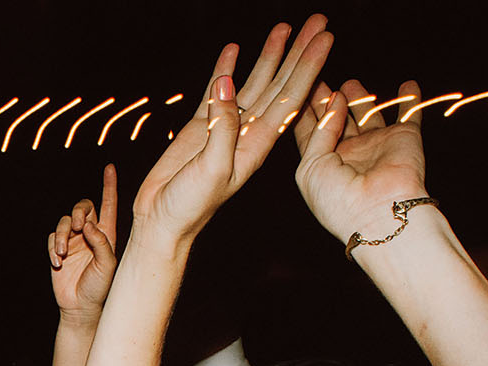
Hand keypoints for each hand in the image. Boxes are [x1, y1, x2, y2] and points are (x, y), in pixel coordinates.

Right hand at [49, 165, 117, 319]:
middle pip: (81, 207)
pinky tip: (58, 263)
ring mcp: (73, 242)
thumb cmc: (99, 287)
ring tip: (63, 254)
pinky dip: (53, 248)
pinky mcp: (58, 250)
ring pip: (63, 222)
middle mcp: (89, 234)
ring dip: (61, 236)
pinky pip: (51, 239)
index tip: (109, 168)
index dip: (109, 186)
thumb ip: (100, 242)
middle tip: (77, 227)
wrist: (80, 307)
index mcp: (106, 234)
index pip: (108, 205)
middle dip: (77, 212)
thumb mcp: (107, 265)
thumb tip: (87, 224)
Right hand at [132, 16, 332, 244]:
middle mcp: (248, 132)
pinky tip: (234, 51)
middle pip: (281, 85)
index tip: (324, 40)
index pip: (291, 98)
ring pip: (254, 84)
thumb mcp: (213, 168)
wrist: (163, 222)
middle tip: (318, 22)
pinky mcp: (200, 128)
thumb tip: (225, 83)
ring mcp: (225, 128)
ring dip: (270, 56)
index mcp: (258, 144)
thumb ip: (222, 125)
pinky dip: (225, 70)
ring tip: (284, 28)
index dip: (308, 67)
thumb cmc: (191, 206)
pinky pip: (216, 91)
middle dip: (299, 53)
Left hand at [294, 78, 429, 244]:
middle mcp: (348, 154)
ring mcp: (376, 145)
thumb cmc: (337, 199)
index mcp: (321, 163)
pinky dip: (411, 99)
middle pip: (336, 120)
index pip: (310, 132)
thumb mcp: (311, 167)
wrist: (378, 213)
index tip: (295, 90)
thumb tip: (334, 100)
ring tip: (350, 83)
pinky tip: (409, 85)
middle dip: (327, 101)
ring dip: (360, 100)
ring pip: (367, 115)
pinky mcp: (404, 137)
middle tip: (319, 78)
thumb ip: (319, 132)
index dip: (303, 111)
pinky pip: (410, 113)